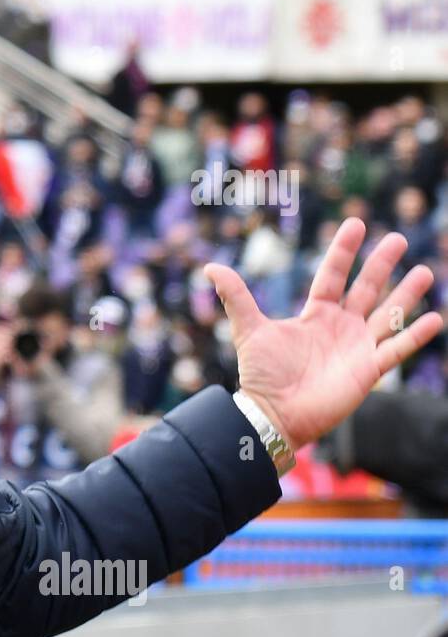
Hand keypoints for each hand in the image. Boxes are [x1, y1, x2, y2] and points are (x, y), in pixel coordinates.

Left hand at [204, 217, 442, 451]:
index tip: (355, 223)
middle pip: (366, 288)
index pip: (333, 275)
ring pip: (387, 314)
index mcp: (315, 314)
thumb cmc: (262, 375)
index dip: (343, 251)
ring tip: (426, 271)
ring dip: (406, 294)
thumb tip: (210, 266)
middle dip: (381, 265)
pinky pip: (397, 349)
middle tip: (397, 239)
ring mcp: (357, 347)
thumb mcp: (249, 330)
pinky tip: (434, 317)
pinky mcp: (368, 370)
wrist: (273, 413)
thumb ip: (236, 297)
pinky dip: (414, 334)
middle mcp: (340, 326)